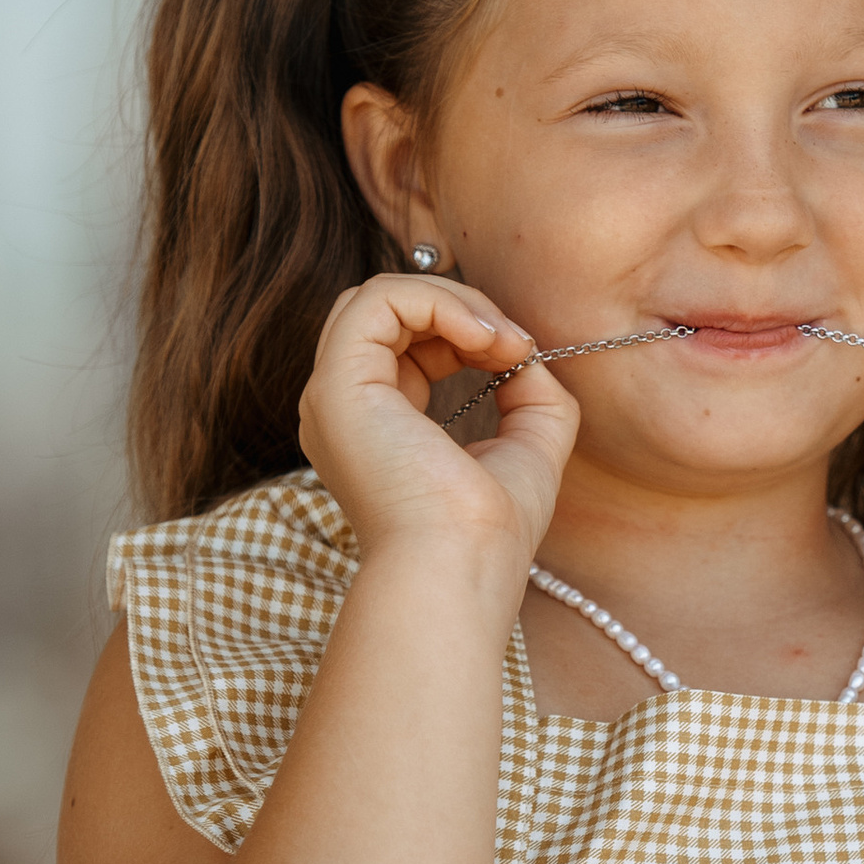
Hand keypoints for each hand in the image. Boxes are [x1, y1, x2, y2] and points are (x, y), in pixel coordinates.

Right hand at [298, 274, 575, 576]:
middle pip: (387, 313)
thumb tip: (524, 349)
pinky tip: (482, 338)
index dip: (467, 330)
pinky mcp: (337, 384)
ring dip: (453, 301)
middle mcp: (344, 408)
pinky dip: (438, 303)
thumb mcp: (530, 444)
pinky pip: (378, 300)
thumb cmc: (490, 531)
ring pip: (379, 297)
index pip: (405, 341)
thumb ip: (529, 390)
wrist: (461, 566)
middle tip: (515, 345)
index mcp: (375, 424)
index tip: (521, 356)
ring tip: (501, 340)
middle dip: (460, 308)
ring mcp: (333, 395)